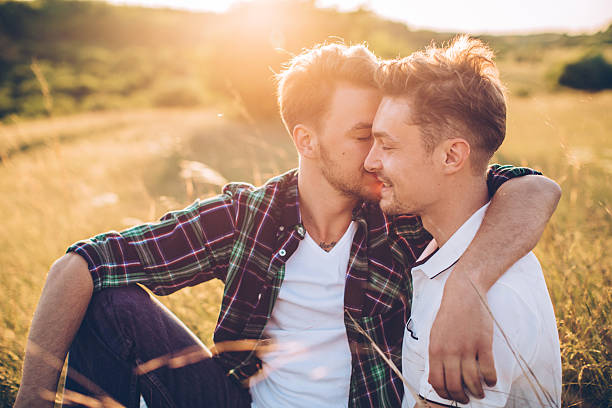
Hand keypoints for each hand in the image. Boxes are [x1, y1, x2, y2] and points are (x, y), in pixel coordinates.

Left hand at [428, 270, 495, 403]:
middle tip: (466, 399)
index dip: (444, 393)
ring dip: (477, 391)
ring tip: (480, 392)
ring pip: (472, 381)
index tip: (450, 396)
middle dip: (461, 397)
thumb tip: (437, 375)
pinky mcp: (483, 344)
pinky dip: (490, 379)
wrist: (464, 293)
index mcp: (435, 349)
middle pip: (455, 385)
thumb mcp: (435, 334)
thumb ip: (436, 354)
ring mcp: (467, 348)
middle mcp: (450, 351)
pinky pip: (488, 370)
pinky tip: (491, 381)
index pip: (437, 381)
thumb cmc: (448, 314)